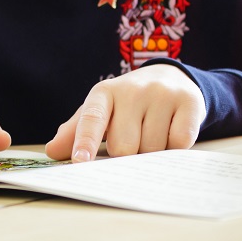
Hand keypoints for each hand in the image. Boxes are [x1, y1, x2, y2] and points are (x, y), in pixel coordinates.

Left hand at [45, 64, 205, 161]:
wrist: (169, 78)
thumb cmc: (127, 103)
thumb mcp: (101, 110)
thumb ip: (76, 130)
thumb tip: (53, 152)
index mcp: (103, 92)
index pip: (91, 118)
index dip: (84, 141)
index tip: (79, 162)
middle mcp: (131, 90)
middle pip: (124, 145)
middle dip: (126, 155)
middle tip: (131, 142)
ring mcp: (161, 95)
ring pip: (152, 149)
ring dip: (152, 154)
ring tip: (152, 134)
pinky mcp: (188, 104)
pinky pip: (179, 144)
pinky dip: (174, 149)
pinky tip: (171, 133)